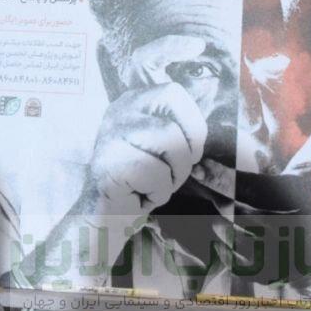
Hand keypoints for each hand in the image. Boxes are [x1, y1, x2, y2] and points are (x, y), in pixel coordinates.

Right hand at [83, 83, 207, 218]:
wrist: (108, 217)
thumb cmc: (142, 182)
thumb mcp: (162, 146)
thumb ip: (179, 131)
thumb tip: (203, 137)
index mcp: (134, 101)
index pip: (173, 93)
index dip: (191, 126)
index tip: (186, 152)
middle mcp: (120, 111)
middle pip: (173, 122)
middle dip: (183, 157)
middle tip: (168, 175)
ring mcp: (110, 135)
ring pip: (170, 143)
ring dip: (171, 177)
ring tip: (152, 186)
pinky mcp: (109, 164)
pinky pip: (154, 173)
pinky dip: (158, 192)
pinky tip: (139, 196)